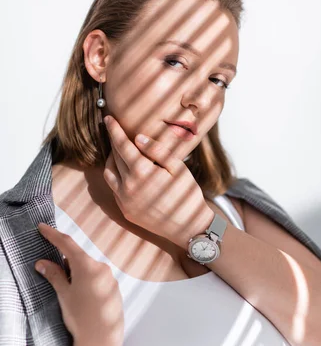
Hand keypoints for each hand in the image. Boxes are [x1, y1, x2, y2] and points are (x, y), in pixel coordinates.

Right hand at [35, 222, 123, 345]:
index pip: (67, 244)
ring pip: (89, 269)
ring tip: (68, 290)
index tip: (43, 227)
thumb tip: (43, 263)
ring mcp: (110, 279)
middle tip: (53, 270)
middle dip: (65, 260)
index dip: (53, 235)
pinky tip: (82, 297)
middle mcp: (102, 268)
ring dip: (77, 273)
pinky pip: (98, 279)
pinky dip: (87, 281)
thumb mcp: (64, 294)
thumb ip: (54, 275)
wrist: (101, 339)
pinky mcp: (114, 290)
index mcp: (88, 265)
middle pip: (79, 257)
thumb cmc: (80, 316)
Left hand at [103, 115, 214, 248]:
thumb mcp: (177, 168)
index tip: (108, 118)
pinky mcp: (125, 210)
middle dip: (113, 142)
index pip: (122, 145)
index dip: (114, 130)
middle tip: (114, 130)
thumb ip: (157, 151)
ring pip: (109, 173)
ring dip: (112, 159)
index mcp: (142, 173)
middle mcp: (128, 187)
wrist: (188, 228)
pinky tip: (126, 171)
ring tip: (119, 150)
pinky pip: (114, 188)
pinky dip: (116, 175)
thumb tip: (138, 137)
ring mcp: (124, 200)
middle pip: (114, 157)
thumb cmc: (186, 194)